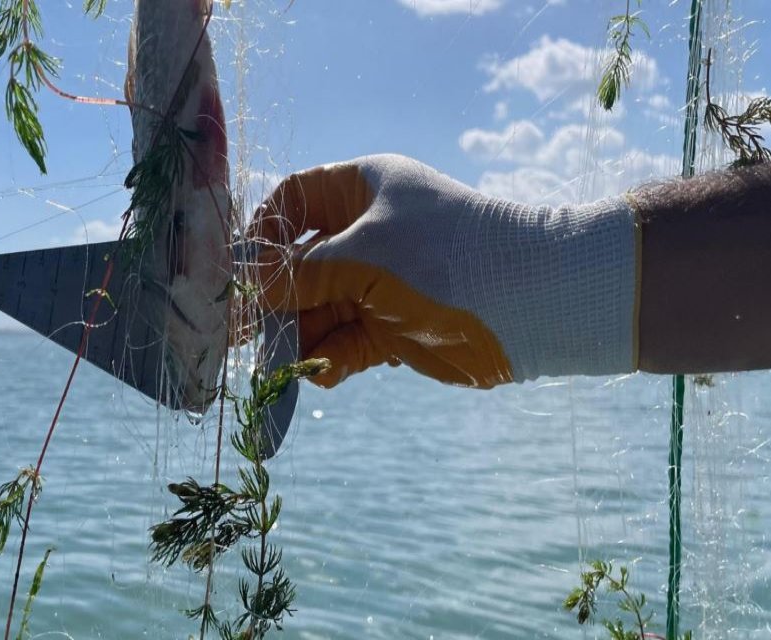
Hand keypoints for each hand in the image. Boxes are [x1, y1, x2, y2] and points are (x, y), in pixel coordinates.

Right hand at [249, 154, 637, 388]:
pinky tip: (321, 372)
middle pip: (298, 265)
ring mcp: (380, 282)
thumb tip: (244, 286)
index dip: (261, 234)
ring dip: (297, 337)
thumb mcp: (363, 256)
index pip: (292, 201)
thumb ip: (299, 275)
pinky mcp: (393, 328)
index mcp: (361, 190)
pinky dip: (330, 359)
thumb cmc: (446, 255)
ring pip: (319, 309)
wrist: (532, 303)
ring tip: (276, 366)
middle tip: (241, 333)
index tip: (238, 270)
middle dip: (273, 299)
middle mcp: (366, 232)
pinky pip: (345, 343)